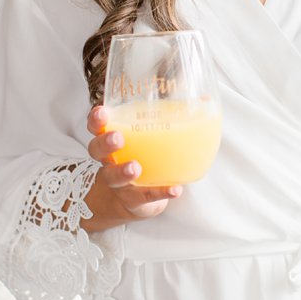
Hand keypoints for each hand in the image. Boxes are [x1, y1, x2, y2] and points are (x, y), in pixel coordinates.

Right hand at [80, 104, 181, 231]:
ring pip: (113, 177)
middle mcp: (110, 161)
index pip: (97, 127)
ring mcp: (119, 183)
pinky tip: (175, 189)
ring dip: (123, 171)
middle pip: (97, 150)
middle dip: (105, 142)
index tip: (102, 112)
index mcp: (114, 141)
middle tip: (118, 138)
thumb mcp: (152, 138)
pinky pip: (145, 197)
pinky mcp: (134, 200)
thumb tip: (204, 99)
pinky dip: (161, 193)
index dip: (96, 119)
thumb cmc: (143, 159)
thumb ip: (172, 118)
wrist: (131, 200)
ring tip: (136, 167)